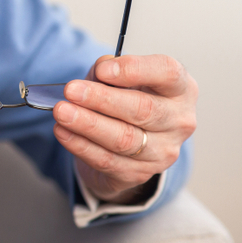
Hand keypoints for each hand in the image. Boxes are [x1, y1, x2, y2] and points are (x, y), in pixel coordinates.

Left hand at [52, 54, 197, 203]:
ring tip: (62, 112)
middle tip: (71, 90)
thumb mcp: (120, 77)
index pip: (168, 73)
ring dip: (88, 124)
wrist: (129, 142)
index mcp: (179, 89)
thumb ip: (109, 69)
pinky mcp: (140, 173)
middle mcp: (178, 121)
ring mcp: (162, 151)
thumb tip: (100, 71)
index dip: (135, 70)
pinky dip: (81, 145)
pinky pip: (107, 160)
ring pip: (124, 139)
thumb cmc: (127, 98)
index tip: (103, 70)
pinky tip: (63, 132)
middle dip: (102, 99)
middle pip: (143, 109)